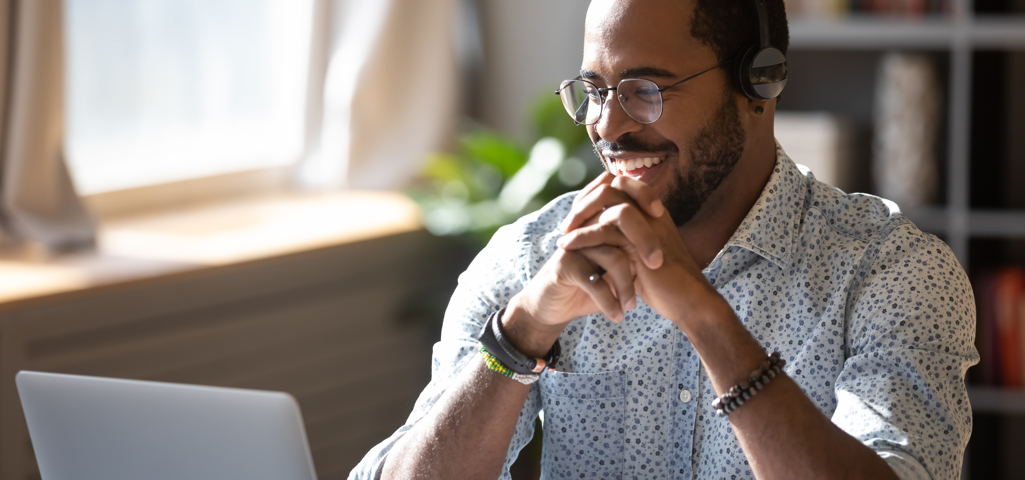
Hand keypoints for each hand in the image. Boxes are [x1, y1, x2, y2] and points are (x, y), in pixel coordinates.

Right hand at [501, 174, 663, 356]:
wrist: (554, 306)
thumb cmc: (590, 284)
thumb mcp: (614, 266)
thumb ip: (633, 249)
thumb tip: (668, 242)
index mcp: (598, 220)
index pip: (621, 191)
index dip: (643, 194)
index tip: (661, 214)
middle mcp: (586, 227)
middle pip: (620, 219)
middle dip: (645, 242)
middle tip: (656, 266)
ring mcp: (574, 245)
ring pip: (613, 256)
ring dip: (626, 285)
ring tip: (632, 306)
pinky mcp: (564, 266)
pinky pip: (595, 281)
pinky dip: (609, 301)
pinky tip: (617, 315)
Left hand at [557, 175, 718, 324]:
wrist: (687, 302)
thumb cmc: (664, 283)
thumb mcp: (640, 255)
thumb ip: (625, 239)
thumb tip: (599, 233)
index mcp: (653, 211)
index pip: (620, 185)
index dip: (595, 194)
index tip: (577, 214)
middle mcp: (651, 212)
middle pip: (612, 185)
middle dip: (584, 201)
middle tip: (567, 223)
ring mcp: (649, 224)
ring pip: (608, 202)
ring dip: (580, 216)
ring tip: (563, 235)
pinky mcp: (642, 242)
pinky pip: (606, 229)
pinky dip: (582, 236)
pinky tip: (567, 246)